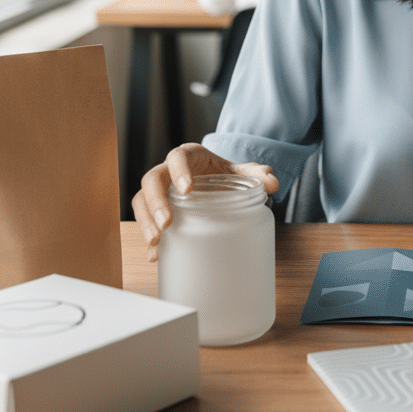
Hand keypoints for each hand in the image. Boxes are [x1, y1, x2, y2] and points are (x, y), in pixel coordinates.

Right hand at [132, 143, 279, 261]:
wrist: (217, 183)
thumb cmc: (225, 174)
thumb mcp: (241, 171)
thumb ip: (257, 175)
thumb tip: (272, 184)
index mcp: (188, 156)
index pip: (177, 157)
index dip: (178, 171)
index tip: (187, 189)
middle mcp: (169, 171)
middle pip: (151, 180)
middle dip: (155, 202)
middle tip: (167, 223)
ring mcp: (160, 191)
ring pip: (141, 201)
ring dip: (145, 221)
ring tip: (156, 242)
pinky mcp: (157, 210)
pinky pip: (145, 221)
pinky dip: (149, 239)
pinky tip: (156, 255)